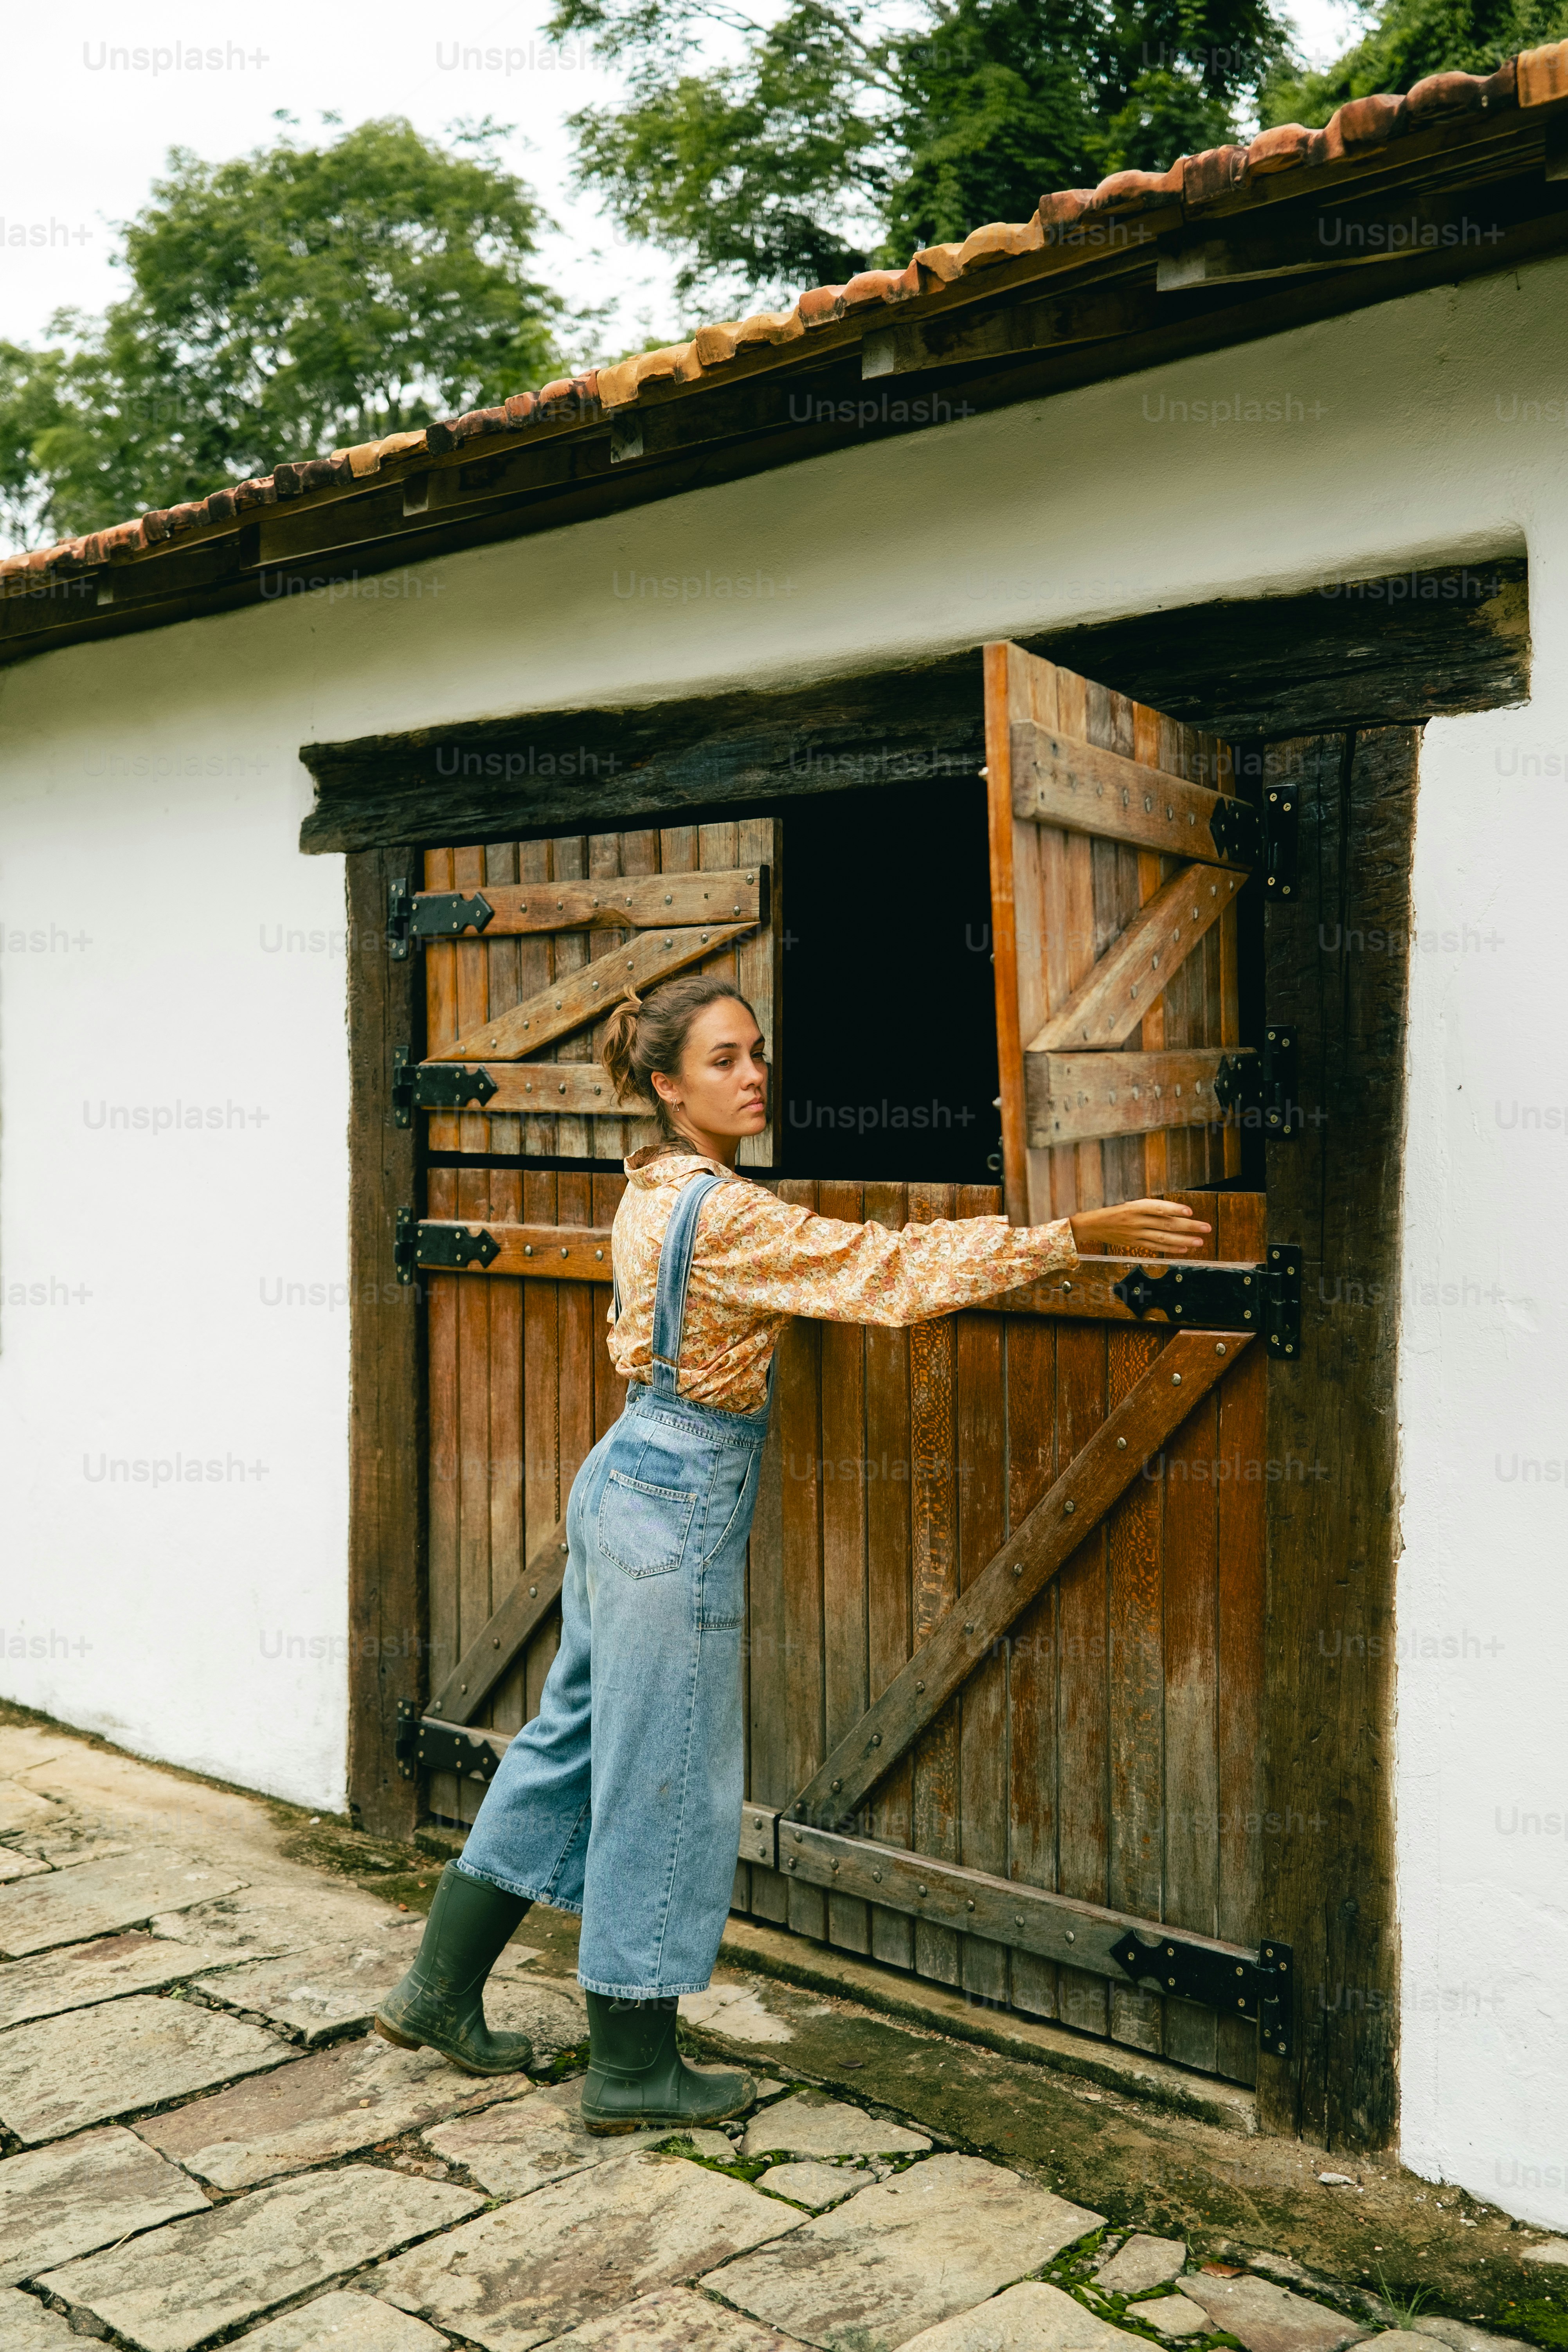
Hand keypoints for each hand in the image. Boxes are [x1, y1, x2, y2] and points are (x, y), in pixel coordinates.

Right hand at [1068, 1197, 1212, 1257]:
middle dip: (1188, 1226)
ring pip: (1163, 1238)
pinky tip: (1184, 1249)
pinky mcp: (1135, 1243)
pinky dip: (1170, 1249)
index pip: (1157, 1207)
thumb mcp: (1128, 1201)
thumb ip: (1148, 1206)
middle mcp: (1136, 1221)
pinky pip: (1155, 1247)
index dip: (1173, 1209)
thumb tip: (1174, 1210)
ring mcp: (1136, 1234)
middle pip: (1166, 1224)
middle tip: (1206, 1228)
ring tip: (1199, 1242)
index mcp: (1134, 1206)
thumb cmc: (1112, 1209)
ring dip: (1183, 1240)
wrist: (1092, 1225)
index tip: (1190, 1211)